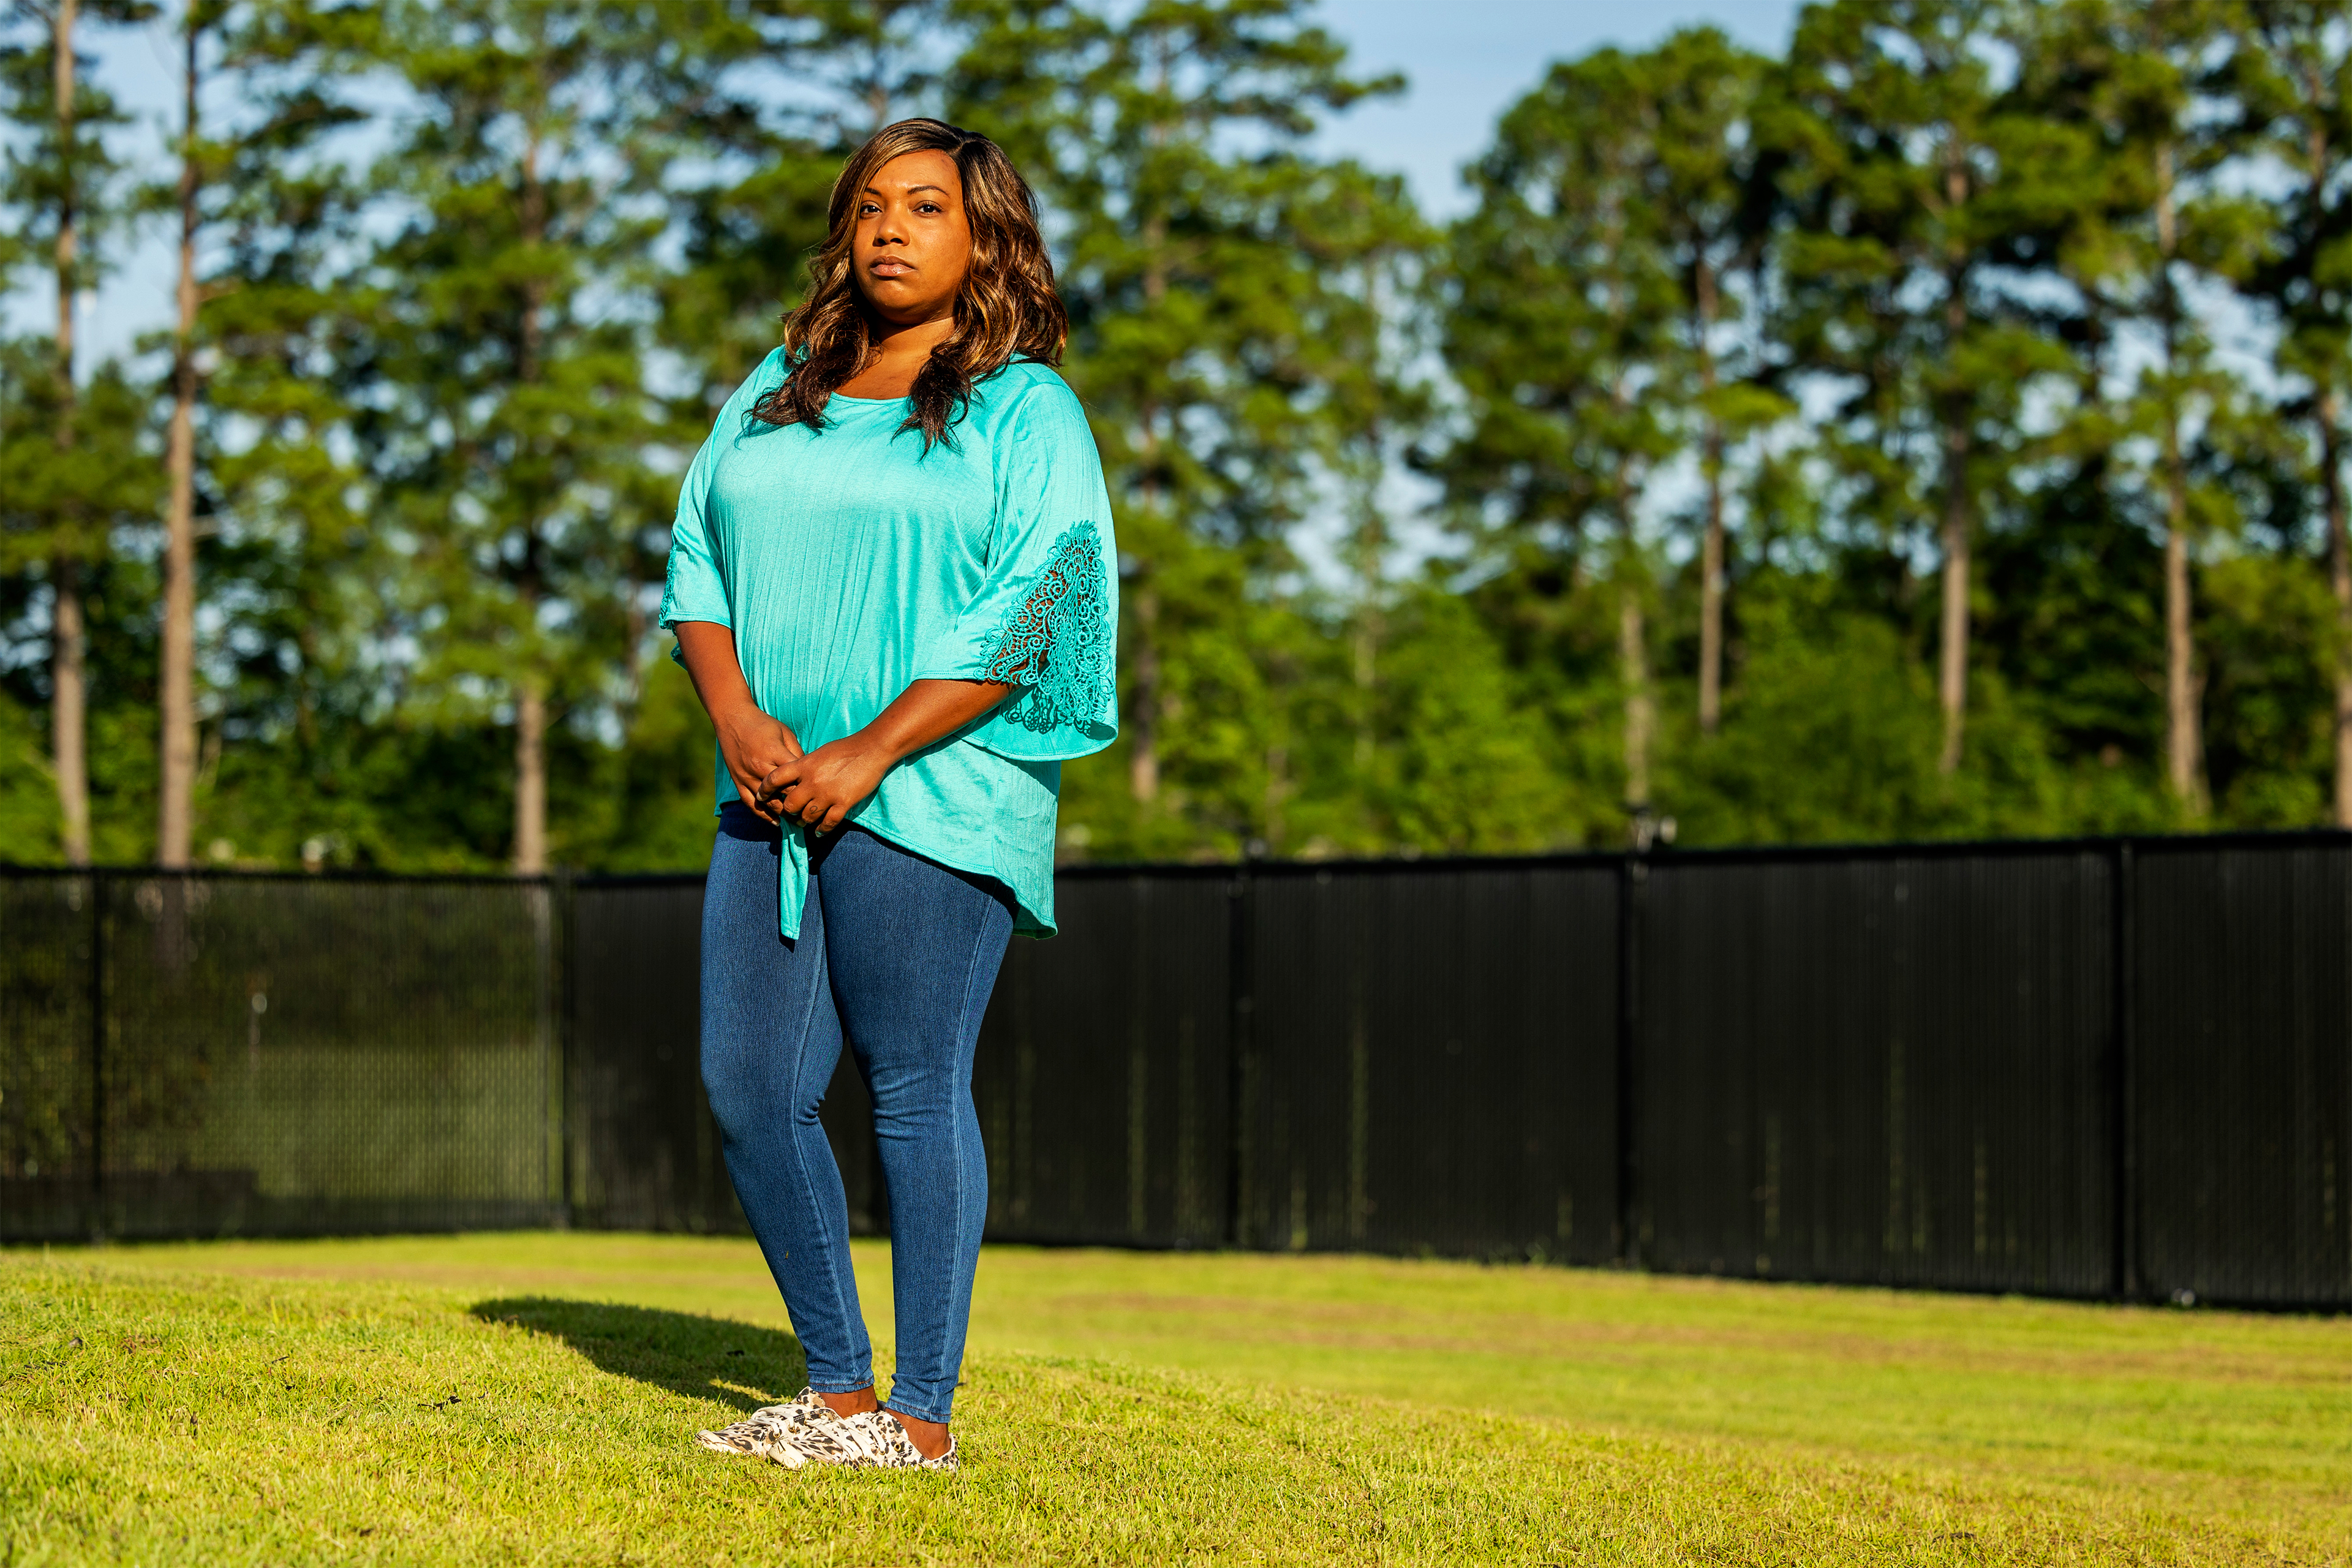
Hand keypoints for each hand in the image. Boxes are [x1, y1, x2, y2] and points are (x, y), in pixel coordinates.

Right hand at [716, 707, 801, 824]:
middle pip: (783, 793)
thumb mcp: (785, 733)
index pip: (795, 778)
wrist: (733, 719)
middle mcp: (760, 767)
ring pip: (768, 802)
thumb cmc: (763, 724)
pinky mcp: (738, 781)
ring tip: (797, 820)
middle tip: (812, 812)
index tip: (818, 796)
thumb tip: (809, 774)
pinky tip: (776, 822)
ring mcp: (747, 776)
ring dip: (783, 813)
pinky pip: (751, 803)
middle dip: (798, 804)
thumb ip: (797, 753)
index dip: (808, 789)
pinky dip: (764, 815)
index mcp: (774, 753)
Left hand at [756, 734, 894, 835]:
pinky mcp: (843, 803)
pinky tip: (819, 832)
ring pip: (806, 817)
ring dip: (804, 822)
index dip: (765, 790)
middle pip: (789, 805)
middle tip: (792, 813)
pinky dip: (822, 830)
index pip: (775, 779)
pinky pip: (828, 823)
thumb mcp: (819, 753)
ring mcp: (828, 794)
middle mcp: (812, 781)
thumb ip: (804, 767)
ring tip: (805, 822)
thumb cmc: (845, 748)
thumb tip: (794, 778)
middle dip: (789, 812)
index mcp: (804, 765)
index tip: (762, 796)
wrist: (871, 749)